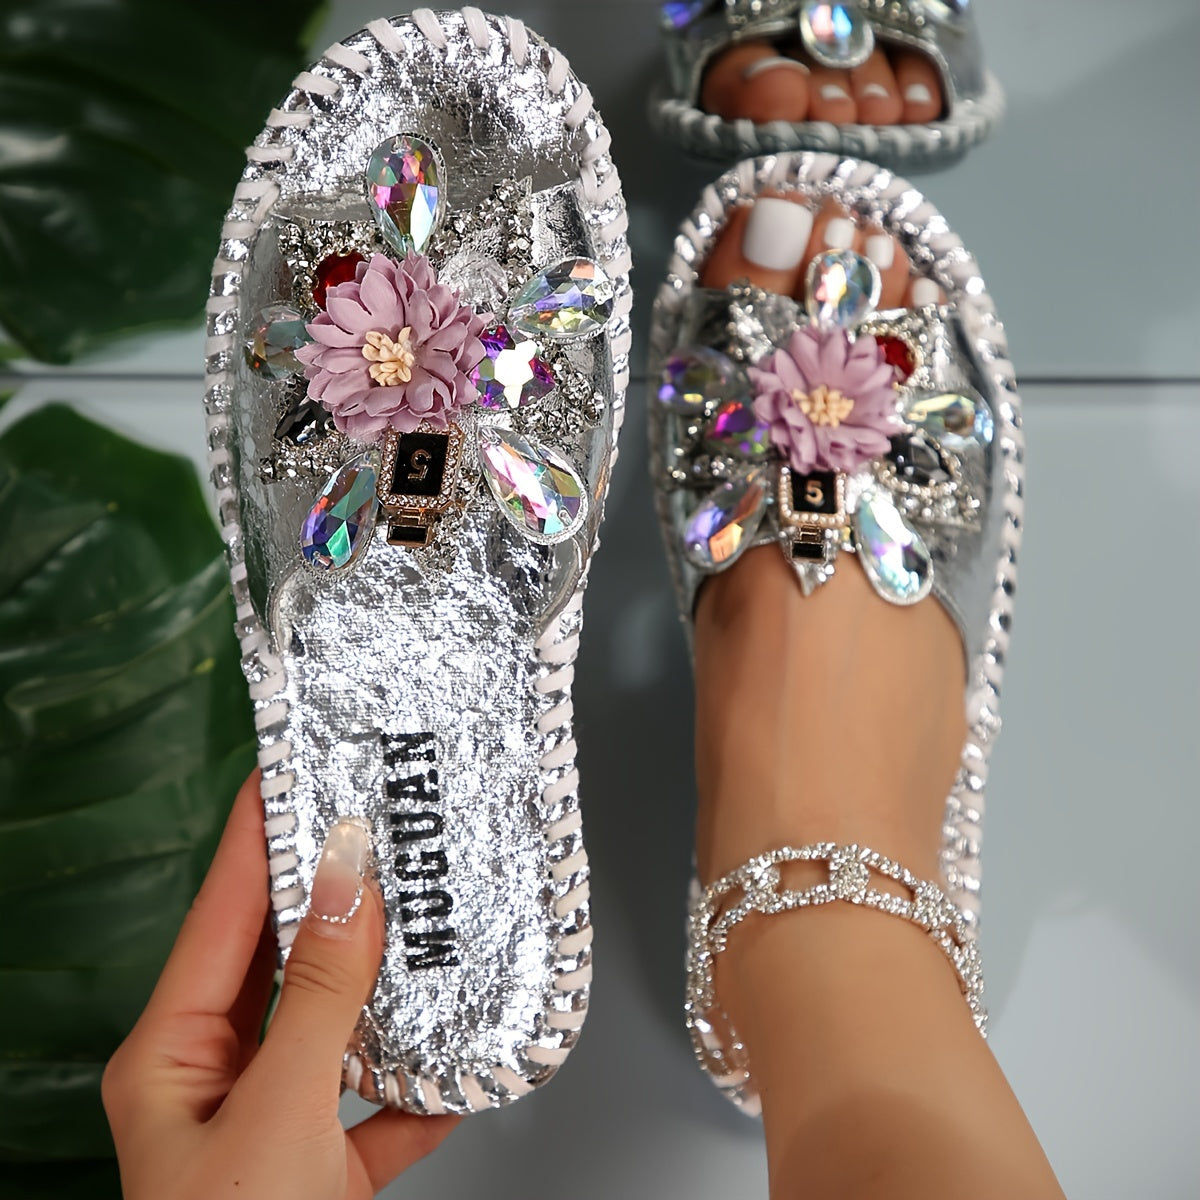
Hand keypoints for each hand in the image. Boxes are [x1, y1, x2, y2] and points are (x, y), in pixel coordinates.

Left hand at [103, 771, 455, 1198]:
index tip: (295, 764)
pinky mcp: (317, 1171)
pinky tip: (460, 1065)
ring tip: (431, 918)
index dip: (260, 834)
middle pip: (284, 963)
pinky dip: (418, 1088)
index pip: (223, 911)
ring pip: (336, 1028)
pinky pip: (375, 1106)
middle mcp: (216, 1080)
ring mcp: (269, 1126)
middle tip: (384, 825)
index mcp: (173, 1055)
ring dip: (388, 988)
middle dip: (337, 899)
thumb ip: (321, 998)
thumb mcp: (278, 1118)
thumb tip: (350, 881)